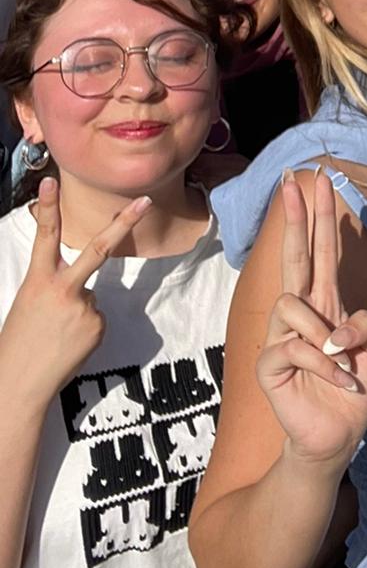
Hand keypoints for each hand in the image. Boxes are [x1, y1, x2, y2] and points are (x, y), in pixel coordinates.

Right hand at [0, 177, 150, 404]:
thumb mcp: (28, 305)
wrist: (18, 387)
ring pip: (91, 298)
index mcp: (37, 281)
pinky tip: (67, 345)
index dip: (49, 207)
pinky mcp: (98, 326)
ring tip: (55, 337)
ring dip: (78, 314)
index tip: (51, 180)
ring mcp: (85, 308)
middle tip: (146, 200)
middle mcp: (63, 290)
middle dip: (124, 222)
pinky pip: (96, 319)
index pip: (45, 236)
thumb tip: (84, 289)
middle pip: (98, 248)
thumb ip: (55, 288)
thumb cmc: (20, 344)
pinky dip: (85, 330)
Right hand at [256, 169, 366, 467]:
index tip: (318, 180)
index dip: (320, 217)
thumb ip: (366, 325)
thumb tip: (335, 328)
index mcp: (327, 303)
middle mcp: (301, 313)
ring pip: (293, 305)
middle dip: (295, 217)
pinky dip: (324, 365)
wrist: (339, 435)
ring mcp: (281, 336)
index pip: (321, 251)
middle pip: (295, 256)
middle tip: (294, 180)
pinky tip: (340, 381)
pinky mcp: (270, 364)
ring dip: (324, 334)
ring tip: (342, 363)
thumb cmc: (356, 386)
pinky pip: (294, 348)